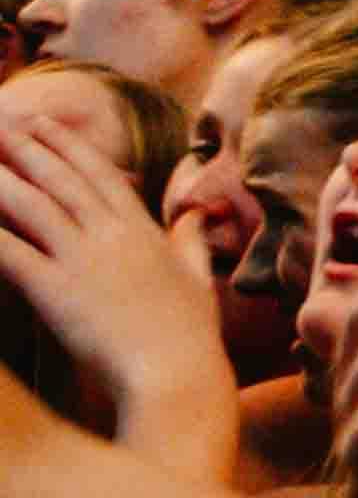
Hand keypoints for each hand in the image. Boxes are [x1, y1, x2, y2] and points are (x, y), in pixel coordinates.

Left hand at [0, 108, 233, 435]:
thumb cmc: (190, 335)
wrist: (177, 373)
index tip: (45, 123)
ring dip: (2, 178)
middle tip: (2, 125)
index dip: (69, 146)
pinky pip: (10, 253)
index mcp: (143, 231)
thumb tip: (192, 213)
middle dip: (28, 148)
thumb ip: (190, 240)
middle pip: (61, 180)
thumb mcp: (197, 278)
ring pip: (32, 206)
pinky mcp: (56, 290)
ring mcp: (83, 261)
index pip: (100, 175)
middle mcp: (111, 236)